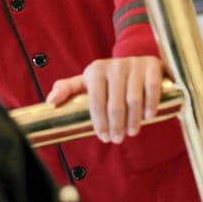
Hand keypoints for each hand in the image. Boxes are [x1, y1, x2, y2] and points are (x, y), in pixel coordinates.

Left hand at [45, 56, 164, 143]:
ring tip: (132, 132)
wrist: (137, 62)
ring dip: (133, 120)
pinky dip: (150, 104)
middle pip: (115, 103)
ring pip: (134, 99)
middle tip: (117, 139)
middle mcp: (115, 65)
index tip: (104, 138)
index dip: (99, 122)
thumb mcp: (87, 81)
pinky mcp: (152, 66)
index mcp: (96, 70)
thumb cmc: (108, 78)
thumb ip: (67, 89)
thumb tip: (50, 102)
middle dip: (116, 125)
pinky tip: (148, 117)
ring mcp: (134, 65)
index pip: (96, 101)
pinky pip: (152, 88)